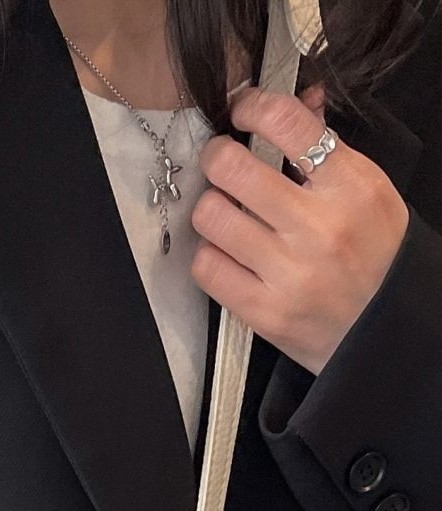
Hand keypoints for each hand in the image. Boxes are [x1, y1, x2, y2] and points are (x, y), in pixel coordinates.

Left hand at [190, 83, 409, 375]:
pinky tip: (227, 254)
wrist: (385, 330)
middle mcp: (318, 227)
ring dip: (210, 209)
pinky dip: (209, 255)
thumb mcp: (368, 192)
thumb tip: (298, 99)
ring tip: (227, 215)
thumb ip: (328, 147)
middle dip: (217, 157)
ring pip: (210, 216)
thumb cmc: (376, 255)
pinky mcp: (263, 312)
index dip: (251, 106)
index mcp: (350, 186)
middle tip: (223, 164)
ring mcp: (288, 272)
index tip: (241, 110)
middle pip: (231, 168)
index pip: (285, 122)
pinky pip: (206, 267)